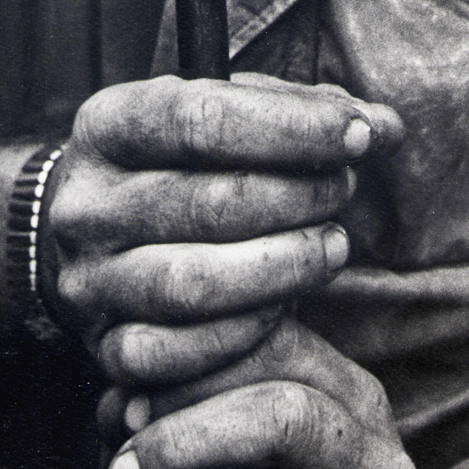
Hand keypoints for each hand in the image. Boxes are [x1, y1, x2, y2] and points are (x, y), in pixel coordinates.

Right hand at [46, 73, 402, 387]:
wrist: (96, 238)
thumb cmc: (180, 165)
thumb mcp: (222, 116)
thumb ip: (300, 113)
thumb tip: (383, 126)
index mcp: (107, 125)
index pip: (201, 118)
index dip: (293, 126)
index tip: (359, 132)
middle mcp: (85, 205)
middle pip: (208, 204)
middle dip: (299, 196)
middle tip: (345, 188)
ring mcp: (89, 281)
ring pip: (193, 285)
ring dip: (284, 266)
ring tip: (334, 246)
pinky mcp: (104, 346)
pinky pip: (178, 355)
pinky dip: (245, 333)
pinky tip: (286, 307)